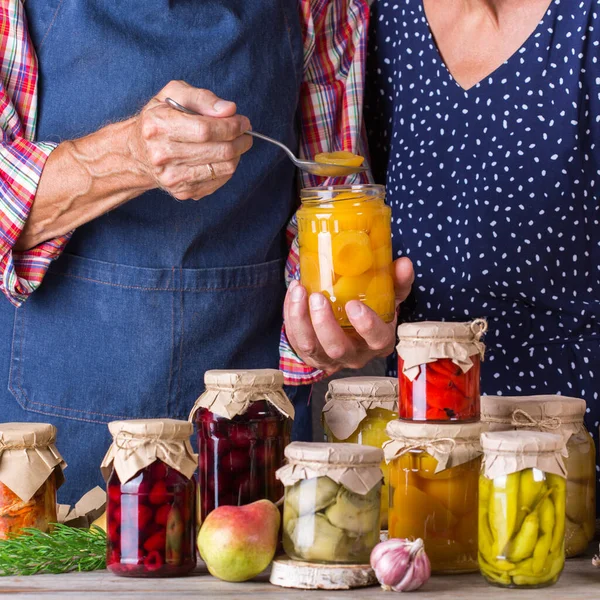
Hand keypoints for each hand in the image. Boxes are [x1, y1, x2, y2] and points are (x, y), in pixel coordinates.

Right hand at [129, 80, 251, 200]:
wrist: (138, 153)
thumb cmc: (159, 119)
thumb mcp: (173, 95)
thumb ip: (202, 98)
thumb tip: (229, 110)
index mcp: (158, 126)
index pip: (205, 130)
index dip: (231, 126)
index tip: (244, 122)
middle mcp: (162, 154)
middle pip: (217, 151)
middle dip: (240, 141)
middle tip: (246, 134)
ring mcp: (172, 177)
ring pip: (222, 168)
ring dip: (237, 155)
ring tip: (237, 144)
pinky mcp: (182, 192)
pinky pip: (218, 181)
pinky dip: (227, 168)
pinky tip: (223, 158)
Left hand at [284, 257, 414, 373]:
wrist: (348, 330)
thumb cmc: (369, 312)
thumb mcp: (387, 299)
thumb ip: (397, 282)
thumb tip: (404, 263)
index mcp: (378, 341)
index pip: (377, 339)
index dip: (366, 325)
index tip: (353, 304)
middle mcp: (354, 354)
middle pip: (338, 348)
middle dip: (325, 323)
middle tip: (318, 297)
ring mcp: (329, 358)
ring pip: (310, 346)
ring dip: (300, 319)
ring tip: (299, 291)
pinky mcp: (308, 355)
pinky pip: (295, 339)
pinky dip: (290, 316)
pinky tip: (293, 294)